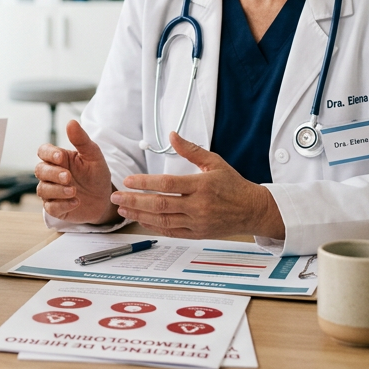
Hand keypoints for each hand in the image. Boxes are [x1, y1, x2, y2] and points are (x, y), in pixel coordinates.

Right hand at [35, 120, 118, 224]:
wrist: (104, 199)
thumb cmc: (96, 175)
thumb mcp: (94, 156)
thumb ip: (81, 140)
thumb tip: (71, 122)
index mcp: (59, 159)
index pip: (43, 151)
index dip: (48, 153)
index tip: (60, 157)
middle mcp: (51, 174)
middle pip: (40, 170)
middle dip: (53, 174)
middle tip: (68, 177)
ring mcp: (52, 192)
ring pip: (43, 190)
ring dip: (57, 190)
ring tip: (74, 191)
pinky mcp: (55, 208)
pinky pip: (50, 207)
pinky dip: (62, 205)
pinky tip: (75, 202)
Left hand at [111, 132, 284, 239]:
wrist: (252, 210)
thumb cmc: (233, 184)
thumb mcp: (214, 162)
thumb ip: (190, 150)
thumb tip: (172, 135)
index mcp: (202, 185)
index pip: (167, 184)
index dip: (145, 183)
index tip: (128, 181)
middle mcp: (199, 205)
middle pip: (160, 204)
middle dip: (135, 201)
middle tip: (116, 196)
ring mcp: (198, 222)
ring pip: (163, 220)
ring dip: (139, 215)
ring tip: (122, 209)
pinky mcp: (197, 234)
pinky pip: (171, 232)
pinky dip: (153, 227)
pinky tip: (140, 220)